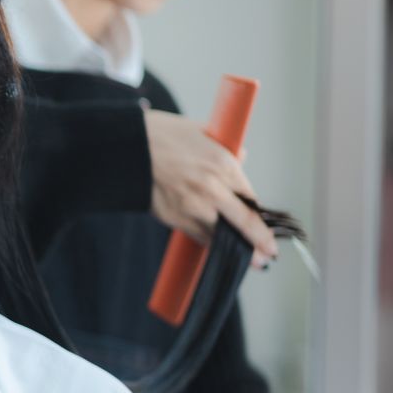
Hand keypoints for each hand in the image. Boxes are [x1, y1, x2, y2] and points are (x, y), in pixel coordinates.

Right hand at [144, 110, 276, 267]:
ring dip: (233, 247)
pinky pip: (198, 235)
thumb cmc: (159, 136)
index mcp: (223, 164)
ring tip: (248, 259)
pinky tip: (216, 247)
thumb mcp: (200, 133)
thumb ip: (223, 149)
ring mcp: (193, 205)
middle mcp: (212, 188)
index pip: (251, 198)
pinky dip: (208, 241)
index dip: (260, 217)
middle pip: (244, 222)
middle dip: (259, 241)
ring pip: (220, 234)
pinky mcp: (174, 217)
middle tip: (268, 255)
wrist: (124, 148)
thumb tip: (240, 156)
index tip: (268, 228)